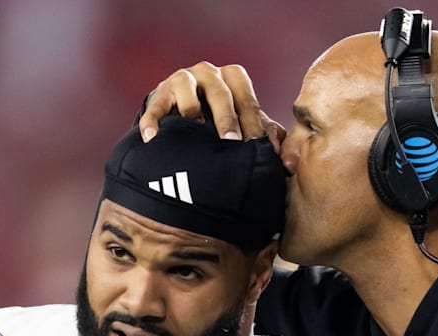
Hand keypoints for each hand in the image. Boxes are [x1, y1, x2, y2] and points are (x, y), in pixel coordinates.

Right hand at [140, 62, 285, 152]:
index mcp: (232, 78)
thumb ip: (267, 135)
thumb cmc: (223, 120)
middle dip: (227, 116)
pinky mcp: (159, 95)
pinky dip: (153, 121)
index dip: (252, 120)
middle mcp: (207, 73)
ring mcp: (181, 81)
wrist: (186, 116)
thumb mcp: (245, 123)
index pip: (245, 97)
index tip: (257, 144)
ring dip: (192, 109)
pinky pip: (155, 107)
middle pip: (219, 91)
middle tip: (232, 140)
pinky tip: (152, 138)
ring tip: (196, 129)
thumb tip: (286, 160)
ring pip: (186, 89)